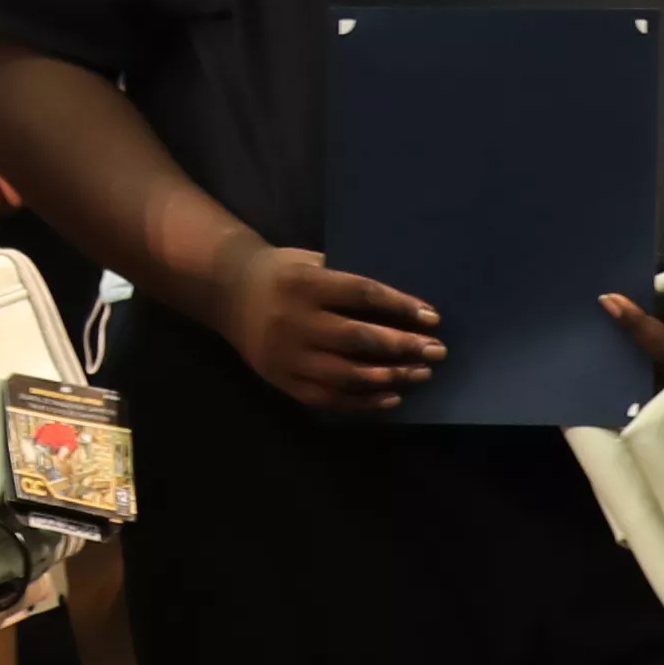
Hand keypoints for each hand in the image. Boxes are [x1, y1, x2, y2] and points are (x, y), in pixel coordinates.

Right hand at [204, 224, 438, 413]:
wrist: (227, 292)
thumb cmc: (282, 273)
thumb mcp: (312, 262)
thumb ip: (349, 283)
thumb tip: (407, 308)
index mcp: (304, 284)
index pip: (363, 295)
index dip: (401, 307)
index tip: (433, 318)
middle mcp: (294, 321)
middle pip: (359, 339)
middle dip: (403, 346)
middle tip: (437, 351)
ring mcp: (286, 355)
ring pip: (346, 374)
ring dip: (390, 377)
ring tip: (421, 375)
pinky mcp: (281, 380)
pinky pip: (328, 398)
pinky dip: (363, 401)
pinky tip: (391, 397)